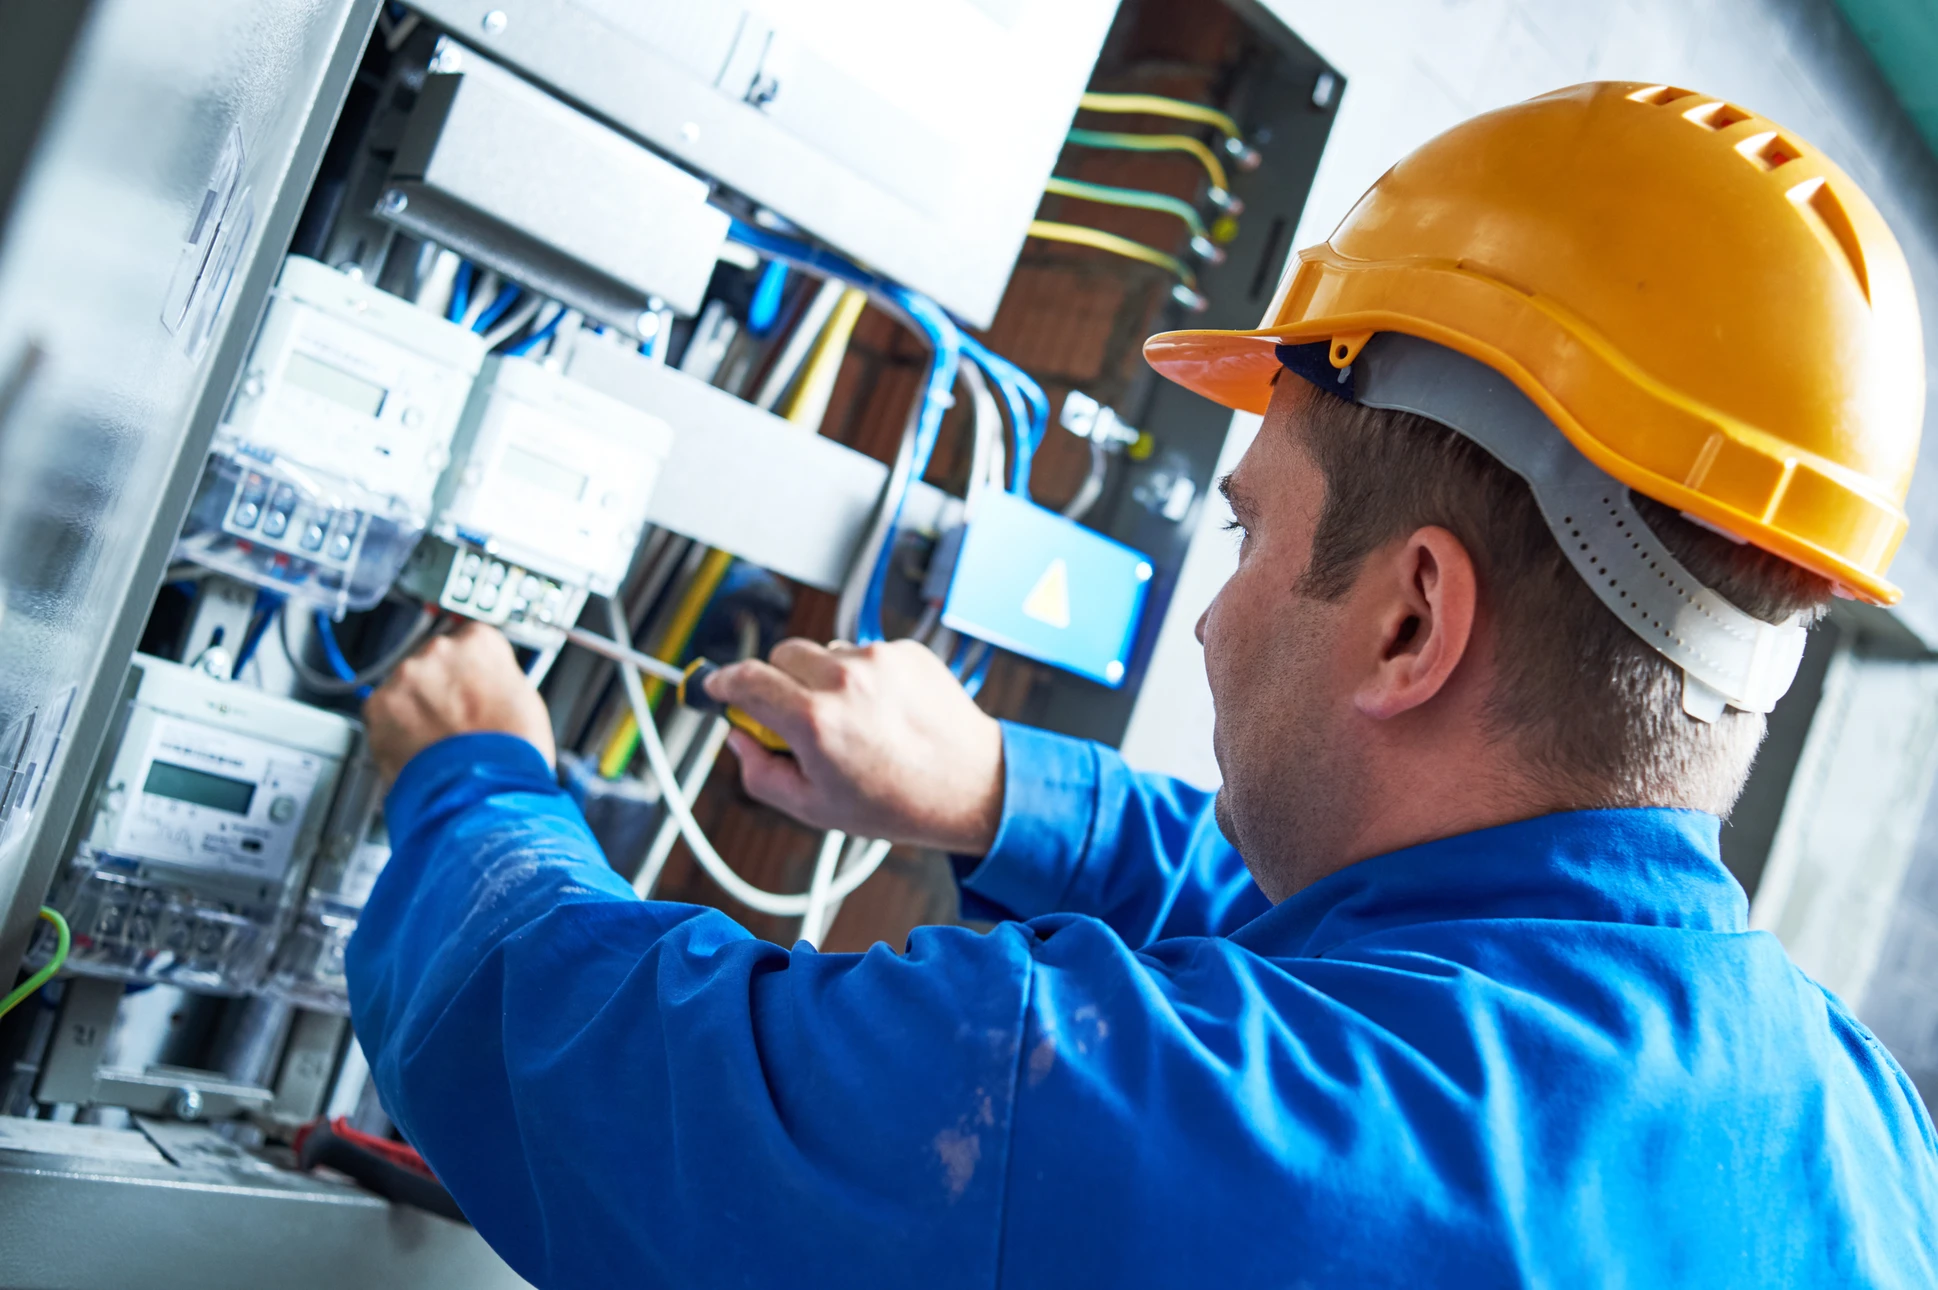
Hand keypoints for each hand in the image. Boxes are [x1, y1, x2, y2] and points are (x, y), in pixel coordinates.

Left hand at [364, 620, 555, 782]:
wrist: (482, 790)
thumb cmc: (511, 752)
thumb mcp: (524, 700)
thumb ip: (496, 679)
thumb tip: (486, 684)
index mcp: (480, 641)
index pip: (469, 639)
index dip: (470, 669)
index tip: (469, 685)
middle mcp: (439, 649)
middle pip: (433, 660)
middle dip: (440, 685)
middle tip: (454, 717)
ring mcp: (406, 676)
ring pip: (406, 685)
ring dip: (416, 706)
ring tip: (437, 739)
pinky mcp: (378, 705)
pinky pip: (383, 712)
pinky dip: (394, 728)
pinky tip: (418, 747)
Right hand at [705, 639, 1004, 854]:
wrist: (971, 785)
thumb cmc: (897, 803)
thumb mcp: (814, 807)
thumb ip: (760, 772)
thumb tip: (737, 738)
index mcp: (814, 720)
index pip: (746, 679)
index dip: (723, 682)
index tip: (717, 687)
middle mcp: (844, 680)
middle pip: (780, 656)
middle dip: (776, 682)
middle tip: (793, 717)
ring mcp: (878, 660)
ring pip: (823, 653)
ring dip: (822, 678)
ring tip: (852, 721)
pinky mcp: (906, 650)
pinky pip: (864, 652)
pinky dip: (862, 675)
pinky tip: (883, 711)